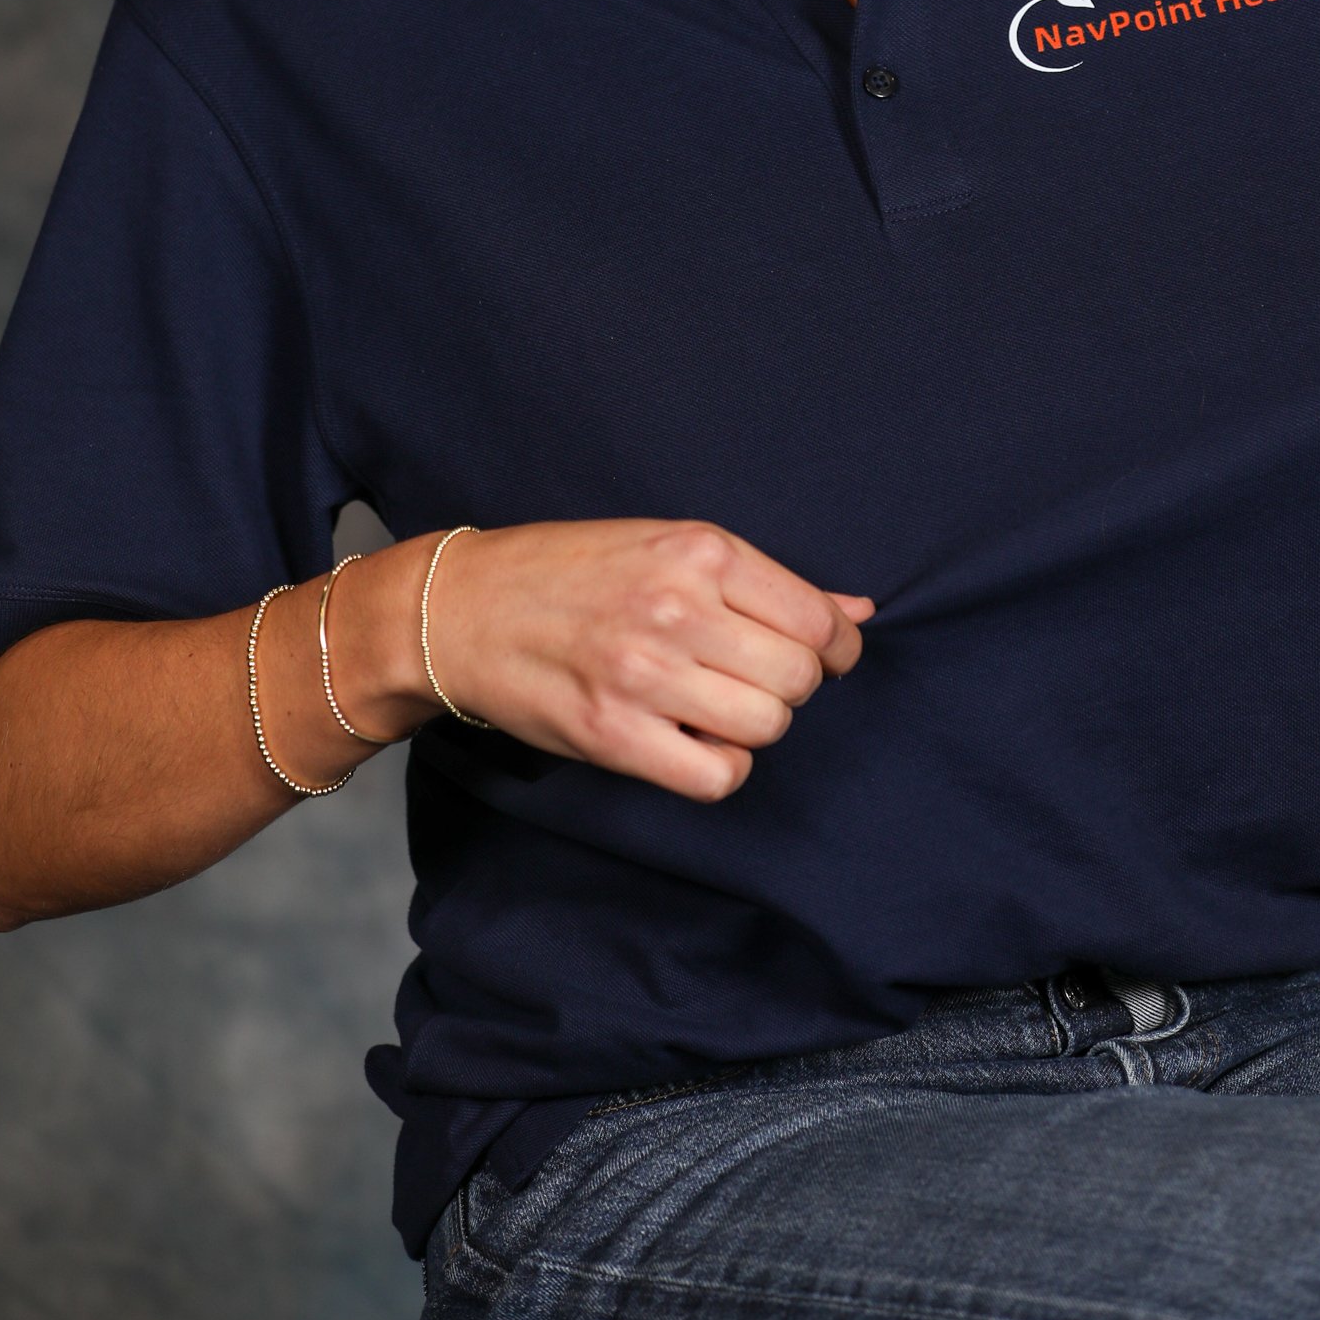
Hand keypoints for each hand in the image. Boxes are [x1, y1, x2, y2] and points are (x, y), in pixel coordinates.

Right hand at [383, 520, 874, 800]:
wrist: (461, 610)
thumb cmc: (569, 571)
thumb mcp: (666, 544)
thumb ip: (762, 581)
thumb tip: (858, 614)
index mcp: (698, 550)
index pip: (815, 618)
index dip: (834, 648)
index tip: (825, 656)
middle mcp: (677, 608)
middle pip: (798, 677)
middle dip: (789, 685)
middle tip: (750, 676)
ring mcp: (644, 674)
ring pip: (766, 726)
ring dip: (753, 725)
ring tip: (714, 703)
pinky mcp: (614, 735)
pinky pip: (717, 774)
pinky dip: (718, 764)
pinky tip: (690, 737)